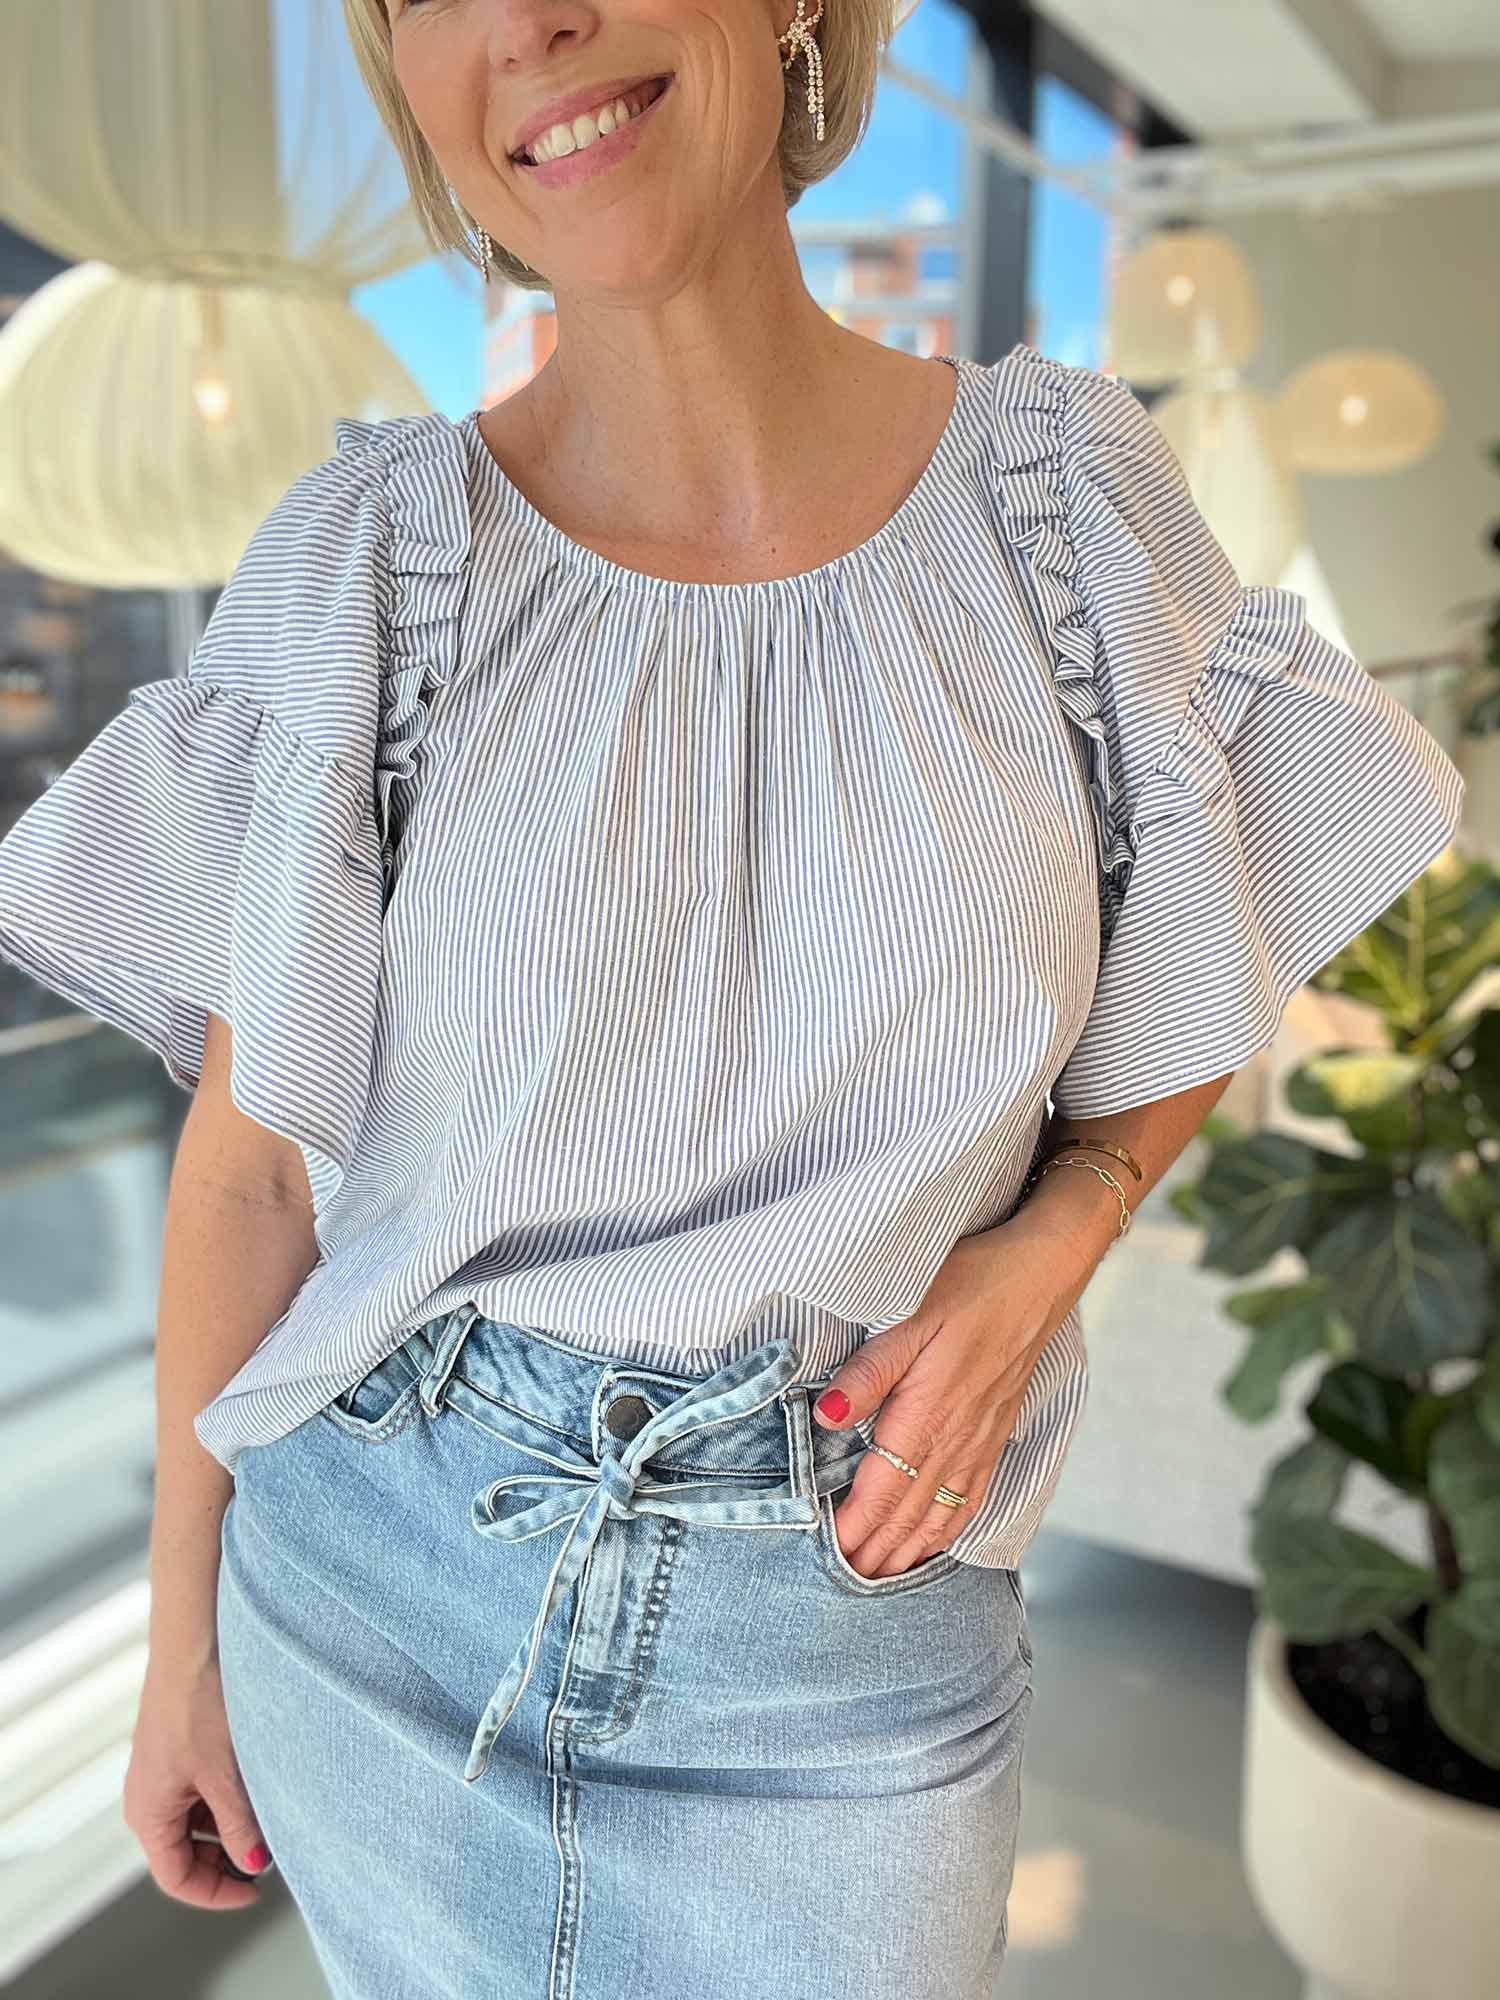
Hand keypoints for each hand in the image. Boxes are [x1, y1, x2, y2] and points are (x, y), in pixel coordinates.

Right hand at [123, 1654, 272, 1908]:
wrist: (194, 1642)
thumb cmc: (201, 1706)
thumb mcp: (227, 1776)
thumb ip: (239, 1826)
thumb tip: (252, 1864)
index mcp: (148, 1814)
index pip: (176, 1877)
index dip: (216, 1892)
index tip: (255, 1892)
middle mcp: (148, 1797)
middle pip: (185, 1851)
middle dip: (225, 1858)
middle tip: (269, 1851)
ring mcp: (162, 1772)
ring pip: (196, 1819)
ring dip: (229, 1825)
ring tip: (267, 1814)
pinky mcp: (178, 1748)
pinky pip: (200, 1789)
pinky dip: (227, 1797)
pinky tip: (257, 1784)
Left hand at [811, 1223, 1064, 1578]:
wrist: (1040, 1276)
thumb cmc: (972, 1286)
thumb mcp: (909, 1317)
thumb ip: (868, 1374)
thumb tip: (827, 1419)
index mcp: (927, 1416)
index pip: (880, 1493)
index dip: (852, 1528)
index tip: (825, 1556)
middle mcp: (956, 1441)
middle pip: (907, 1516)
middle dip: (874, 1553)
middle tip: (842, 1583)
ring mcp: (980, 1442)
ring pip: (940, 1516)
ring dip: (908, 1551)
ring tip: (879, 1577)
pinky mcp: (995, 1434)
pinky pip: (971, 1499)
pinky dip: (948, 1532)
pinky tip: (935, 1544)